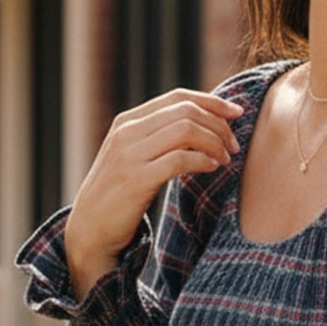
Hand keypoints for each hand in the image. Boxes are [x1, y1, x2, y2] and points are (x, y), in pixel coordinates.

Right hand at [64, 88, 243, 300]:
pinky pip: (179, 159)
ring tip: (225, 159)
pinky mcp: (135, 179)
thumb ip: (159, 138)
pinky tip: (213, 168)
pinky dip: (203, 160)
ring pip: (186, 130)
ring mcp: (129, 154)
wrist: (89, 228)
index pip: (178, 97)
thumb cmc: (120, 194)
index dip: (212, 101)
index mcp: (128, 121)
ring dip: (214, 142)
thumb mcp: (134, 156)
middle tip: (234, 146)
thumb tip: (203, 124)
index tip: (236, 113)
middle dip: (219, 125)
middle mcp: (127, 132)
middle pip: (186, 111)